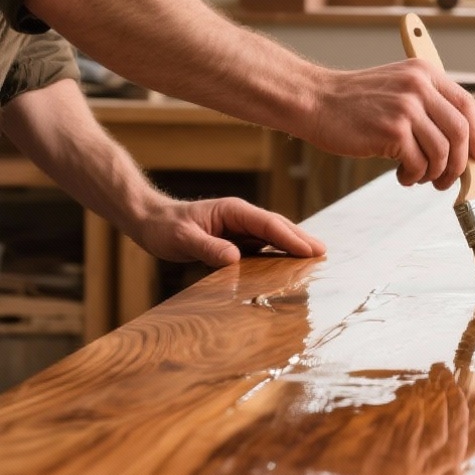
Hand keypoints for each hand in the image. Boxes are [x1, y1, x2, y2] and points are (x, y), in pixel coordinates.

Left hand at [133, 195, 326, 267]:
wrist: (151, 222)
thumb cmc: (164, 227)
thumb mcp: (182, 238)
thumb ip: (208, 248)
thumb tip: (235, 258)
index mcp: (234, 211)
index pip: (268, 224)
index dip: (290, 237)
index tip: (310, 249)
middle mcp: (242, 217)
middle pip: (278, 227)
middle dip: (301, 238)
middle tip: (323, 252)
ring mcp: (241, 228)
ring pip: (274, 236)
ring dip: (293, 245)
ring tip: (315, 258)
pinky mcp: (237, 239)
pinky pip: (263, 246)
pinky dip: (279, 252)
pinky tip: (288, 264)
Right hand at [307, 61, 474, 190]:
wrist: (315, 101)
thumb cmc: (355, 103)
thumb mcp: (397, 88)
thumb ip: (428, 107)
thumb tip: (463, 146)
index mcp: (425, 73)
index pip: (466, 105)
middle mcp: (419, 86)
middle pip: (460, 132)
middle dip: (459, 163)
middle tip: (447, 179)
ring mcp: (406, 107)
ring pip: (442, 152)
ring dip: (435, 173)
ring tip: (418, 177)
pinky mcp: (392, 130)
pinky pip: (419, 163)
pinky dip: (414, 176)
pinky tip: (402, 176)